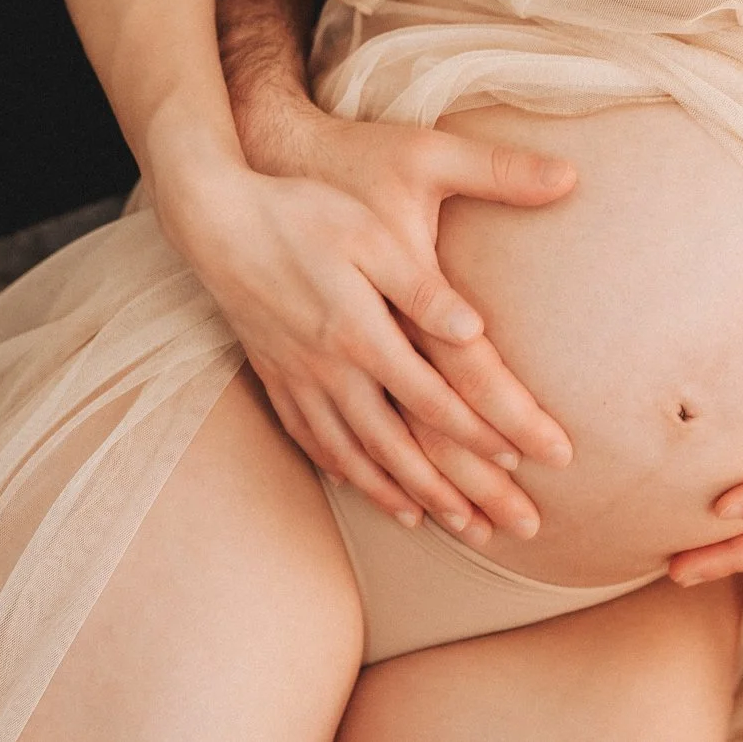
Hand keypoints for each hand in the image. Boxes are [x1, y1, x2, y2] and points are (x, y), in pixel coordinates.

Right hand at [159, 116, 577, 542]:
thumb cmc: (303, 213)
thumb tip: (475, 329)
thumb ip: (423, 286)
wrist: (215, 218)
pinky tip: (365, 488)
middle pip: (402, 446)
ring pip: (357, 455)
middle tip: (505, 528)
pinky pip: (313, 440)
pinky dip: (344, 472)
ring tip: (443, 524)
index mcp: (362, 334)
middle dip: (457, 490)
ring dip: (403, 494)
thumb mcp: (370, 234)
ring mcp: (300, 379)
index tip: (527, 460)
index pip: (435, 399)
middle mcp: (330, 370)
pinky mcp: (276, 376)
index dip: (482, 434)